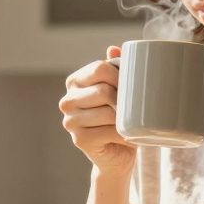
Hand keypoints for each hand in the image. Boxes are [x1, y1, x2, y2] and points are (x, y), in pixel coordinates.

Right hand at [59, 45, 134, 176]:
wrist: (118, 154)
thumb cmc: (120, 118)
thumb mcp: (119, 90)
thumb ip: (115, 68)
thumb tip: (113, 48)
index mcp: (74, 82)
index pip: (100, 68)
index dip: (121, 75)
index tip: (133, 84)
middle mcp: (67, 101)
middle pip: (103, 90)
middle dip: (124, 99)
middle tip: (136, 107)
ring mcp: (70, 122)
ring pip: (108, 112)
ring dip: (126, 119)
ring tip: (132, 123)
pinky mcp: (79, 140)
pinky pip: (111, 131)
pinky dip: (125, 134)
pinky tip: (128, 137)